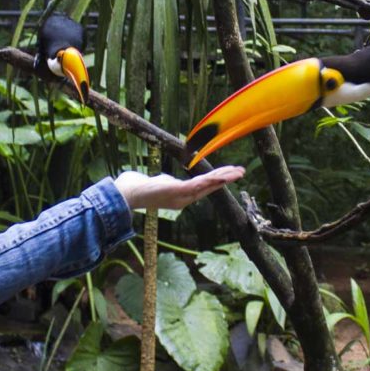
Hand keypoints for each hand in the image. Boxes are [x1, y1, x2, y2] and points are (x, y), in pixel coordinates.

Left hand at [113, 165, 244, 211]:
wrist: (127, 192)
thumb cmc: (140, 187)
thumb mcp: (159, 183)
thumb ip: (167, 182)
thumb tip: (167, 179)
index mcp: (182, 195)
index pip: (204, 186)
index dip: (217, 180)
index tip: (230, 173)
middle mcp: (184, 198)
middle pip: (209, 186)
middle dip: (226, 178)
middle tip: (241, 172)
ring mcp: (181, 196)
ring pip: (207, 185)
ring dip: (223, 178)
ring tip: (237, 172)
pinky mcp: (177, 191)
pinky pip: (197, 185)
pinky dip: (210, 180)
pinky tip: (219, 176)